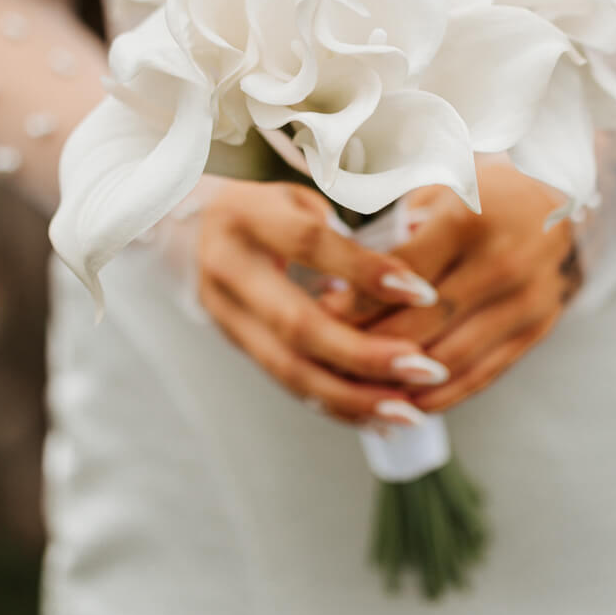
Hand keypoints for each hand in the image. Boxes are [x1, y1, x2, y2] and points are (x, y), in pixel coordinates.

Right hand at [196, 180, 452, 426]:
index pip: (309, 244)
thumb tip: (411, 254)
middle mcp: (229, 268)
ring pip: (289, 369)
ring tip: (409, 413)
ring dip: (354, 397)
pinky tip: (380, 418)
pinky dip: (337, 405)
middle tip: (424, 369)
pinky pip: (288, 383)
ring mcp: (226, 314)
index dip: (365, 270)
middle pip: (297, 324)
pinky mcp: (236, 345)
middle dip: (366, 354)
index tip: (423, 292)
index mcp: (248, 216)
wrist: (190, 232)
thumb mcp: (299, 196)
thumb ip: (345, 225)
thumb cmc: (268, 209)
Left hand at [338, 161, 583, 413]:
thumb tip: (342, 283)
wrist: (569, 201)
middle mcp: (502, 263)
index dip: (356, 301)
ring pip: (450, 358)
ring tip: (360, 386)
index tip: (320, 314)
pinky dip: (444, 393)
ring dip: (402, 380)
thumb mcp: (441, 186)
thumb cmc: (486, 191)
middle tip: (330, 358)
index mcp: (470, 219)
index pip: (400, 275)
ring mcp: (526, 301)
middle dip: (368, 346)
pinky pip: (484, 373)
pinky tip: (409, 401)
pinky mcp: (539, 329)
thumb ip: (397, 230)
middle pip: (421, 323)